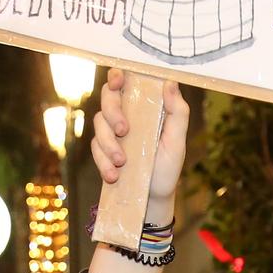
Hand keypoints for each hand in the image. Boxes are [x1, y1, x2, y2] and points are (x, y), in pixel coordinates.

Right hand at [90, 68, 191, 222]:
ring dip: (108, 143)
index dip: (117, 76)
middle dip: (112, 113)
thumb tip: (170, 82)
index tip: (118, 81)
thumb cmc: (169, 166)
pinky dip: (103, 161)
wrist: (154, 197)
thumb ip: (178, 112)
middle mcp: (126, 115)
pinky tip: (114, 175)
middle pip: (107, 99)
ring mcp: (111, 132)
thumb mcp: (177, 140)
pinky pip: (95, 148)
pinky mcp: (102, 151)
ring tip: (122, 162)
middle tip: (123, 131)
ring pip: (98, 124)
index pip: (125, 81)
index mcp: (144, 106)